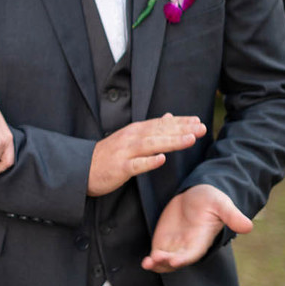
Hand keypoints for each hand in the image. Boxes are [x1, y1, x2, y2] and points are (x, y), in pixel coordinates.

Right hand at [87, 113, 204, 196]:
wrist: (82, 168)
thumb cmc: (109, 155)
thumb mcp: (129, 138)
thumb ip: (150, 128)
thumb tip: (169, 116)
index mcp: (135, 131)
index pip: (161, 123)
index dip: (180, 122)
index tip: (198, 121)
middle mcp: (131, 138)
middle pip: (159, 131)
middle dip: (181, 129)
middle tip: (202, 127)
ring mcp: (125, 152)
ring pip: (150, 145)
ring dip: (170, 142)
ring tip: (190, 140)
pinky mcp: (119, 168)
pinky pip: (136, 165)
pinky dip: (149, 162)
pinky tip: (162, 160)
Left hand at [141, 184, 252, 273]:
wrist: (196, 193)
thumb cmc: (211, 199)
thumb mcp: (221, 204)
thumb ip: (232, 216)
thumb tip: (248, 226)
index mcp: (201, 239)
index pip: (192, 253)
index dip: (184, 258)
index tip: (175, 261)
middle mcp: (188, 246)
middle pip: (176, 260)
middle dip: (167, 262)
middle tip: (156, 259)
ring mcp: (175, 244)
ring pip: (165, 261)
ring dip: (157, 264)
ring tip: (147, 263)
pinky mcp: (164, 240)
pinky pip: (157, 254)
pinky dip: (152, 260)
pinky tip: (145, 263)